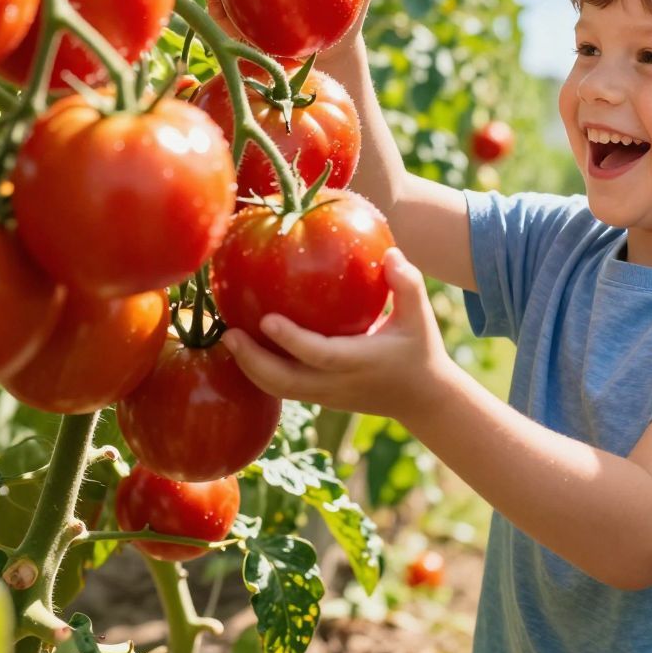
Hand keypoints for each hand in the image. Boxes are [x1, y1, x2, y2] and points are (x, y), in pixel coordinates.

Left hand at [220, 248, 456, 421]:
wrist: (422, 400)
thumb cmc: (419, 349)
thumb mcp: (420, 316)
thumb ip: (407, 283)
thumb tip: (389, 252)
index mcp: (360, 362)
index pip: (319, 355)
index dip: (290, 340)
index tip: (266, 319)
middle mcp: (338, 384)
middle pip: (286, 383)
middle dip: (253, 362)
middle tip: (229, 334)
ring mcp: (326, 396)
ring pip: (279, 390)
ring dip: (250, 369)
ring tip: (229, 339)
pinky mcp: (320, 398)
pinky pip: (284, 388)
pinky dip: (261, 372)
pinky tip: (245, 347)